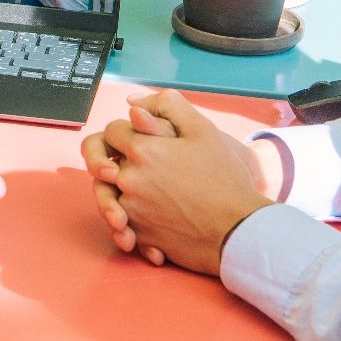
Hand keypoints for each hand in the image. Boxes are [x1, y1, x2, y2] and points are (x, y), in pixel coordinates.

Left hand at [98, 90, 274, 274]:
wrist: (238, 229)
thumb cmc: (224, 178)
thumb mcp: (203, 130)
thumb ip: (168, 106)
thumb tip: (133, 104)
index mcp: (142, 150)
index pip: (111, 133)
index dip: (124, 132)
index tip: (137, 139)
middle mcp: (130, 180)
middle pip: (102, 166)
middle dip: (111, 162)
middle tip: (128, 167)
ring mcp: (132, 210)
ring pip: (107, 197)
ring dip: (116, 195)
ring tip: (139, 196)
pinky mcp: (140, 236)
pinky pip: (121, 226)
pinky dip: (129, 225)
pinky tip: (147, 222)